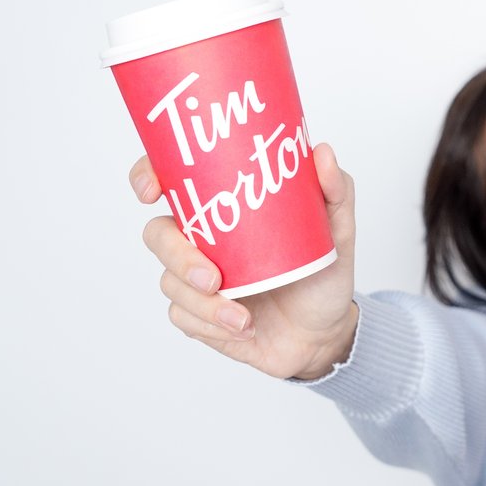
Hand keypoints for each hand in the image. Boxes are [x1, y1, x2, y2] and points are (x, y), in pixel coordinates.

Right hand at [130, 143, 359, 380]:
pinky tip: (242, 328)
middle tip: (213, 278)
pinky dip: (212, 326)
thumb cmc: (323, 274)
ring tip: (243, 317)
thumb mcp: (337, 230)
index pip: (171, 179)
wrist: (325, 333)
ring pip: (170, 283)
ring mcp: (196, 279)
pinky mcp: (199, 316)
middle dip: (178, 257)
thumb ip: (336, 191)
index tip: (153, 191)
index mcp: (224, 210)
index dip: (147, 176)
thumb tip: (320, 152)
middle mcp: (203, 240)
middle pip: (158, 235)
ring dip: (205, 305)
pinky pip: (184, 318)